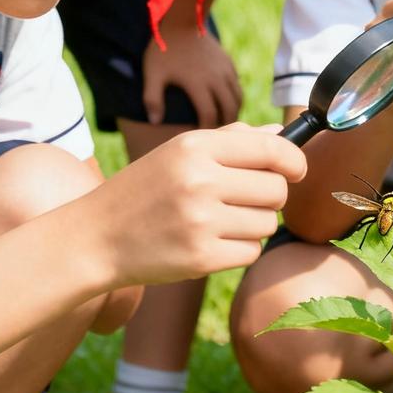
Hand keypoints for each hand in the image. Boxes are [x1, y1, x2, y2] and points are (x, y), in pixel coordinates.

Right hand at [91, 123, 306, 284]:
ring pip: (268, 222)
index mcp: (195, 147)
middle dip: (269, 196)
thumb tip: (280, 133)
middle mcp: (199, 181)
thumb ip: (232, 140)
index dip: (294, 160)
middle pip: (277, 189)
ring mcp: (200, 222)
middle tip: (244, 199)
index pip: (271, 148)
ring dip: (255, 224)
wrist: (95, 238)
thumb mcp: (179, 152)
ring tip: (222, 220)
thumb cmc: (144, 189)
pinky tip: (213, 242)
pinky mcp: (200, 259)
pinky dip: (240, 249)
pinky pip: (251, 252)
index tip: (297, 169)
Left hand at [142, 25, 242, 126]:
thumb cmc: (164, 49)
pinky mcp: (228, 62)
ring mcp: (225, 69)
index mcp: (199, 84)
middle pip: (230, 109)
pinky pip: (237, 84)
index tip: (200, 138)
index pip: (209, 116)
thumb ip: (152, 99)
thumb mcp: (152, 74)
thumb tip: (154, 123)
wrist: (182, 20)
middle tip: (218, 136)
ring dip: (234, 111)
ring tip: (225, 122)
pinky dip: (234, 97)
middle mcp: (217, 79)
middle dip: (226, 125)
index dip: (207, 130)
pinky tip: (225, 102)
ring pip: (238, 97)